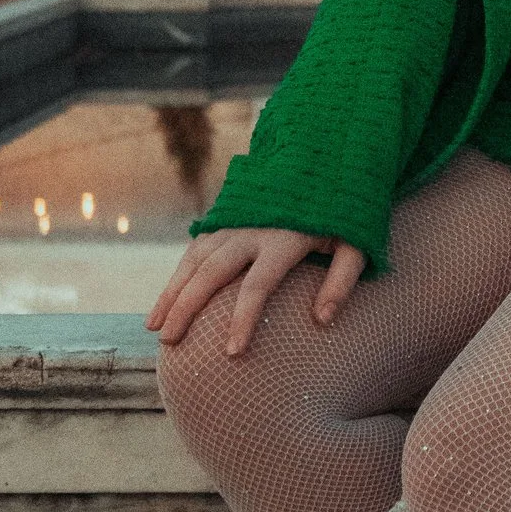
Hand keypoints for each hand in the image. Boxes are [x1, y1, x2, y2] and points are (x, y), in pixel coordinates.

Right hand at [146, 226, 364, 352]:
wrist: (323, 159)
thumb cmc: (343, 212)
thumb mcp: (356, 242)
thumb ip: (342, 280)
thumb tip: (323, 319)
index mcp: (284, 238)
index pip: (257, 286)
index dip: (243, 320)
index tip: (231, 352)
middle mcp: (251, 230)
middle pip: (211, 273)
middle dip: (187, 308)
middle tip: (171, 344)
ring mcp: (234, 223)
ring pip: (194, 260)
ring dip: (171, 293)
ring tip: (154, 328)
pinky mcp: (225, 220)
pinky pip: (194, 250)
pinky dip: (177, 276)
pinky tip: (164, 303)